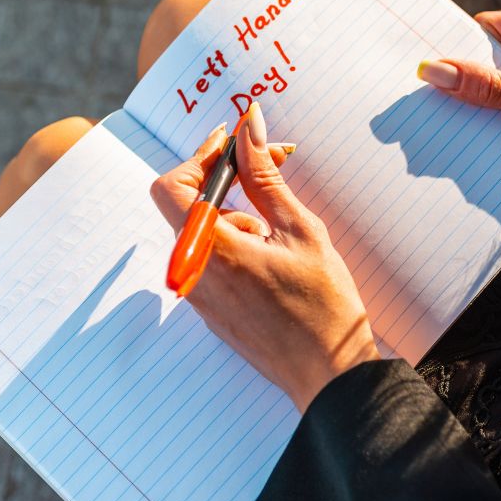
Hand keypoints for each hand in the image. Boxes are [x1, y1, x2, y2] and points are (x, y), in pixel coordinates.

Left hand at [149, 104, 380, 411]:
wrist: (328, 373)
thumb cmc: (321, 304)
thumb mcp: (299, 228)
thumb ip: (265, 175)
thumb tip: (248, 127)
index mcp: (210, 250)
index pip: (172, 186)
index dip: (201, 157)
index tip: (234, 143)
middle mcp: (194, 273)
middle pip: (188, 205)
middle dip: (227, 182)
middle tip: (271, 169)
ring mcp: (199, 295)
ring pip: (203, 232)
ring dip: (237, 215)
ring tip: (280, 232)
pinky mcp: (212, 309)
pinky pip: (212, 259)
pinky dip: (238, 242)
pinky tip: (276, 255)